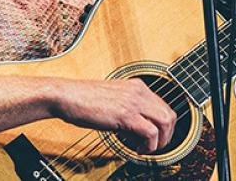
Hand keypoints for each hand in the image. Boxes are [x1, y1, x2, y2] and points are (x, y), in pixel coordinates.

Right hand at [50, 78, 176, 152]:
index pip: (163, 106)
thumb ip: (128, 113)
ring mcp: (133, 101)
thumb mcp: (113, 103)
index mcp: (136, 86)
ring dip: (161, 141)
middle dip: (167, 135)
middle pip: (169, 114)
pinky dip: (149, 145)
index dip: (162, 126)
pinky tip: (137, 149)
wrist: (66, 95)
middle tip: (155, 147)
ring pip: (165, 122)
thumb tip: (138, 133)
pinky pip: (151, 132)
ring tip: (147, 149)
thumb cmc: (82, 100)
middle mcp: (138, 91)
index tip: (155, 138)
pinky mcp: (126, 114)